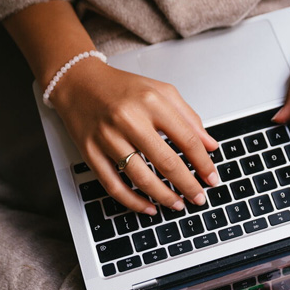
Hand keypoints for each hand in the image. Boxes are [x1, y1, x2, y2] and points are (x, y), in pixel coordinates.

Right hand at [52, 59, 218, 214]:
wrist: (78, 82)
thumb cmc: (121, 87)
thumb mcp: (161, 92)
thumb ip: (188, 117)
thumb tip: (210, 145)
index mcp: (151, 102)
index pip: (186, 139)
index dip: (203, 163)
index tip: (211, 177)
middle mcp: (129, 119)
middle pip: (166, 162)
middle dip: (187, 185)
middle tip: (198, 198)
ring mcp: (108, 138)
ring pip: (141, 178)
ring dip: (164, 197)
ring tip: (177, 204)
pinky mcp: (90, 153)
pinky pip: (114, 185)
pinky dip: (133, 201)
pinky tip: (148, 207)